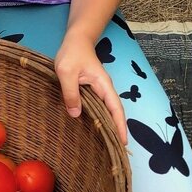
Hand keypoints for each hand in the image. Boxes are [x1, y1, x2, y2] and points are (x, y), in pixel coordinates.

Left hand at [53, 30, 127, 145]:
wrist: (76, 40)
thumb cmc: (72, 53)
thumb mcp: (67, 72)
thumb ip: (70, 93)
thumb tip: (75, 114)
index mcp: (103, 85)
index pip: (115, 109)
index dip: (120, 126)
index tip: (124, 142)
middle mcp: (104, 89)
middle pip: (114, 113)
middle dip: (117, 131)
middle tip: (117, 151)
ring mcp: (99, 90)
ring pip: (106, 111)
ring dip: (108, 126)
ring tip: (107, 145)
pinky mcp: (91, 90)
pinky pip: (97, 107)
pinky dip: (99, 118)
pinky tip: (93, 128)